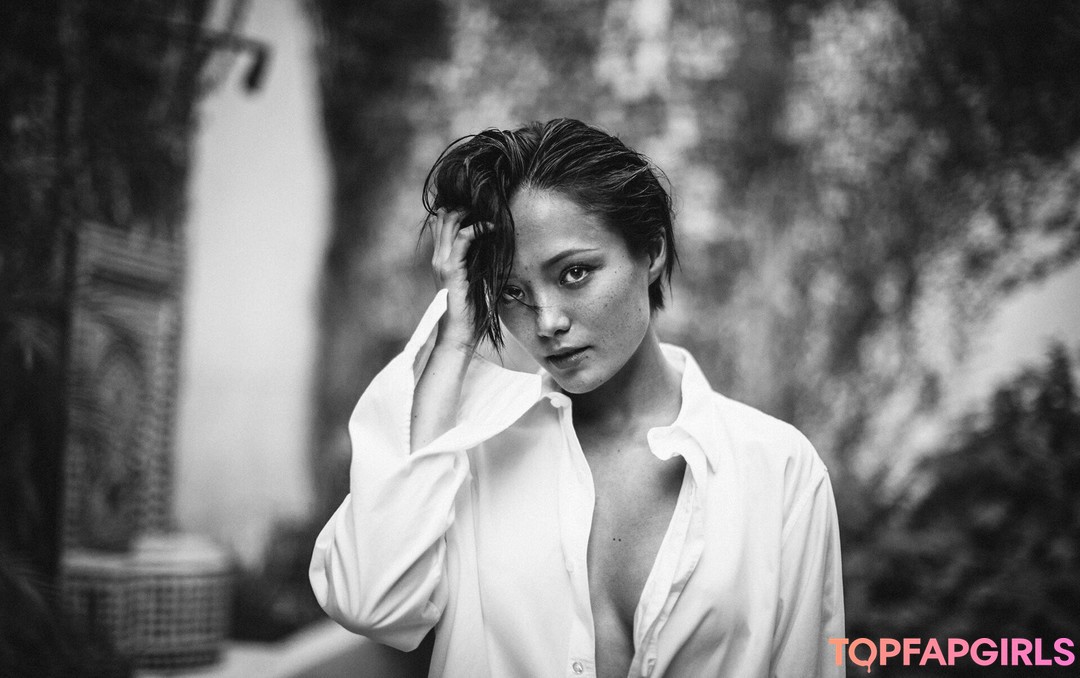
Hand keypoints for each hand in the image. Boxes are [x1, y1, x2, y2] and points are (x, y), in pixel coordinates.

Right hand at [429, 209, 485, 353]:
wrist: (459, 332)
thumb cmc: (469, 310)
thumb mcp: (473, 279)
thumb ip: (475, 261)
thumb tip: (491, 245)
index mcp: (441, 259)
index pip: (441, 223)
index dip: (457, 209)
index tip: (479, 208)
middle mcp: (438, 257)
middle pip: (444, 217)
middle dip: (463, 206)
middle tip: (484, 206)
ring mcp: (442, 262)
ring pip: (450, 222)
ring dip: (470, 213)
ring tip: (488, 213)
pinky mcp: (452, 269)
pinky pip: (463, 238)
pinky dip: (478, 228)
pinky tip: (491, 227)